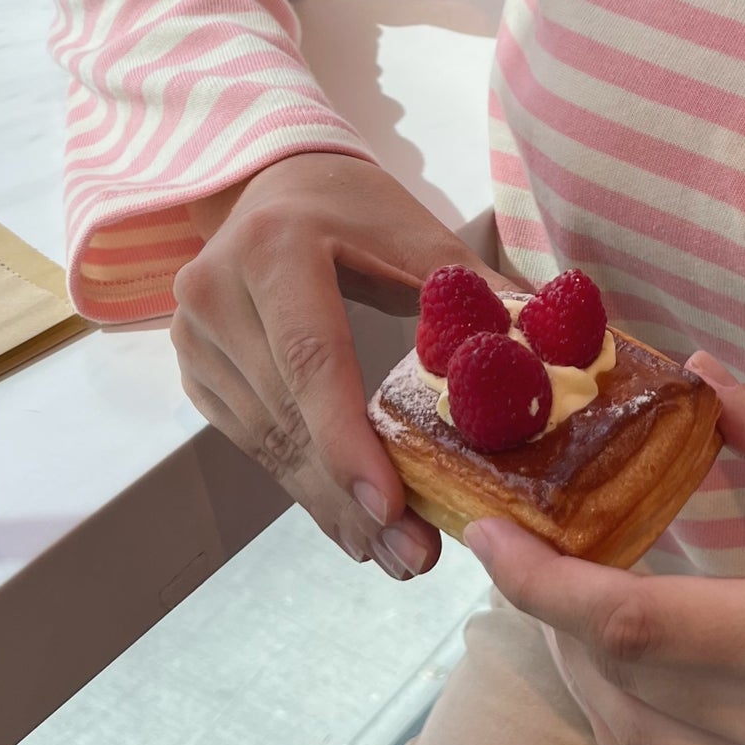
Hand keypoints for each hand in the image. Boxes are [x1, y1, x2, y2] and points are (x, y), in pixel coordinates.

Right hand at [172, 152, 519, 579]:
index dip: (349, 441)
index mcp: (275, 249)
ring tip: (396, 554)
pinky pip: (256, 443)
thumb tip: (549, 352)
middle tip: (415, 555)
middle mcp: (217, 294)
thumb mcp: (416, 231)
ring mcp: (196, 338)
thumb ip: (474, 293)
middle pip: (290, 416)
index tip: (392, 505)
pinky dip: (308, 485)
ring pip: (270, 443)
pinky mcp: (197, 371)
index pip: (312, 360)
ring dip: (333, 506)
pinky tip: (354, 522)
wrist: (272, 188)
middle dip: (354, 497)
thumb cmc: (354, 207)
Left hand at [464, 354, 744, 744]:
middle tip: (536, 555)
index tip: (489, 537)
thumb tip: (691, 373)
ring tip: (578, 611)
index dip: (539, 583)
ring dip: (590, 682)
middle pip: (617, 689)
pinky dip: (639, 735)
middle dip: (555, 621)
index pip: (626, 624)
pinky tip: (636, 680)